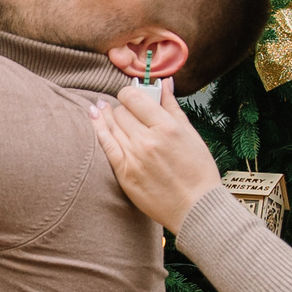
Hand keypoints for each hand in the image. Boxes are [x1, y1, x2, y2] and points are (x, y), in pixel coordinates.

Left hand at [90, 80, 223, 232]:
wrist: (196, 208)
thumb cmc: (198, 172)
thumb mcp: (191, 135)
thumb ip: (172, 107)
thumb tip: (164, 83)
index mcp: (167, 128)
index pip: (135, 97)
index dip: (130, 93)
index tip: (132, 96)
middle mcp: (148, 141)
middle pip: (121, 111)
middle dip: (123, 108)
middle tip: (127, 112)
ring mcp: (134, 158)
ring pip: (111, 125)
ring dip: (108, 115)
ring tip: (103, 109)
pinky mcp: (124, 173)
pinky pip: (105, 143)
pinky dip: (98, 127)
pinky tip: (93, 116)